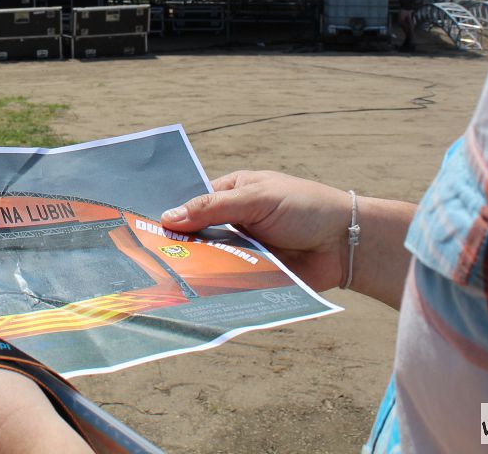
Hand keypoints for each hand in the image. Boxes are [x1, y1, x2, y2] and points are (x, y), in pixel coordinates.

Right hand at [162, 171, 352, 291]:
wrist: (345, 244)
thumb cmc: (305, 207)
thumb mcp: (256, 199)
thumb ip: (213, 208)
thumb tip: (168, 217)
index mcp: (233, 193)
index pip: (193, 202)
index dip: (172, 213)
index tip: (142, 226)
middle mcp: (234, 222)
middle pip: (197, 234)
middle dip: (177, 244)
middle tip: (144, 256)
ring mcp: (243, 250)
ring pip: (210, 259)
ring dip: (193, 267)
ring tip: (159, 279)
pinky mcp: (254, 275)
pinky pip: (228, 280)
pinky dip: (213, 286)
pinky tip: (189, 294)